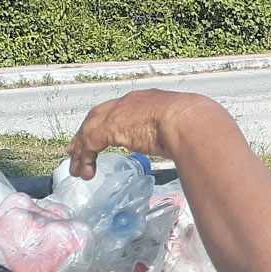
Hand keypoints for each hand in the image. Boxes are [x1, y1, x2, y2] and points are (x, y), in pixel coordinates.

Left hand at [67, 89, 216, 179]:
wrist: (190, 122)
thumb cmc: (195, 126)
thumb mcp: (180, 128)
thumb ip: (172, 135)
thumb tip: (180, 148)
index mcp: (146, 100)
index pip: (119, 110)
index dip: (106, 123)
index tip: (99, 137)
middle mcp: (129, 103)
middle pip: (97, 116)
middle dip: (85, 133)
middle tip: (75, 150)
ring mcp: (119, 114)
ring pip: (89, 130)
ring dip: (81, 151)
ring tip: (78, 169)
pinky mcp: (111, 127)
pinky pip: (90, 142)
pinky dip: (85, 157)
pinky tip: (86, 171)